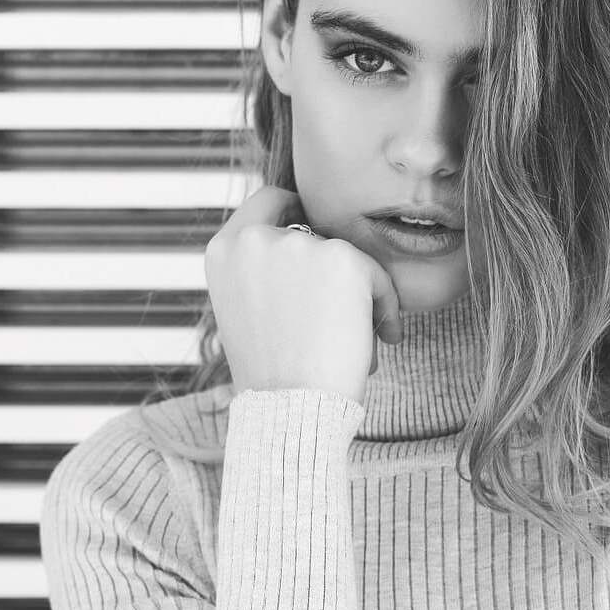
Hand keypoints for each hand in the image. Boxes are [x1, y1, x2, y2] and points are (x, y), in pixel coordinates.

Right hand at [204, 185, 402, 404]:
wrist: (290, 408)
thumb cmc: (272, 375)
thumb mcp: (246, 310)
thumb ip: (265, 272)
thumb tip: (310, 251)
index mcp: (224, 250)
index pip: (267, 201)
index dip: (294, 210)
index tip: (316, 234)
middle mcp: (256, 239)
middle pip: (316, 233)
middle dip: (332, 274)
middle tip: (334, 321)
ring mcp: (301, 244)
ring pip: (348, 259)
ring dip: (357, 298)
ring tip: (352, 343)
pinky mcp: (344, 259)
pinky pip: (378, 277)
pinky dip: (385, 307)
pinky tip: (379, 340)